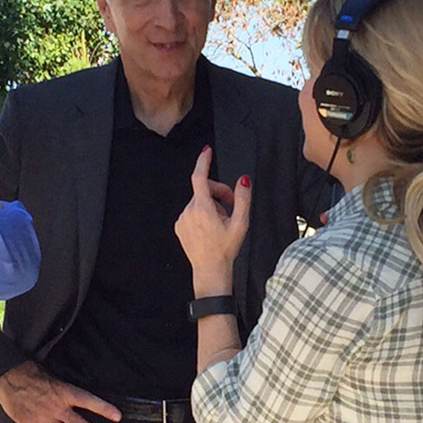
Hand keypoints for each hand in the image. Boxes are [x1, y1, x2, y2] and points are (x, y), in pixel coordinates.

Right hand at [0, 361, 121, 422]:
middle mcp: (58, 407)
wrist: (8, 378)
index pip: (89, 401)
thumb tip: (78, 397)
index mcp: (65, 392)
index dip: (104, 408)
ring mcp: (45, 419)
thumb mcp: (54, 376)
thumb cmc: (31, 374)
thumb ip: (66, 390)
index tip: (118, 416)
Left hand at [175, 146, 249, 296]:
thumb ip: (243, 198)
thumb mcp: (241, 223)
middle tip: (231, 208)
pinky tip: (210, 229)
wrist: (210, 270)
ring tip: (221, 223)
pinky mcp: (179, 226)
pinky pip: (192, 212)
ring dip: (211, 206)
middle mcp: (189, 211)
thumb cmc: (225, 249)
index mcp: (203, 208)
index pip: (199, 177)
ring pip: (198, 202)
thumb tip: (243, 180)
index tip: (206, 151)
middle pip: (204, 190)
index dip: (203, 161)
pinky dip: (201, 215)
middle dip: (219, 194)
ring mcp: (182, 219)